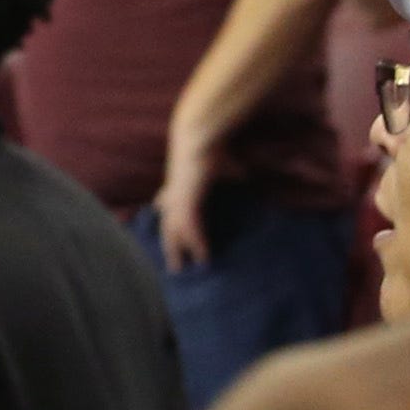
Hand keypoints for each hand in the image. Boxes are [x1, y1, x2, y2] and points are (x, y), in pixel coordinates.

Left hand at [155, 123, 221, 269]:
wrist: (201, 139)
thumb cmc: (213, 148)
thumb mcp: (225, 165)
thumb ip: (233, 173)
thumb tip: (246, 175)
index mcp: (179, 185)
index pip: (167, 203)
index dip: (165, 212)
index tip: (163, 222)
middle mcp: (174, 197)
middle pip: (167, 226)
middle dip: (169, 245)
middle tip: (173, 264)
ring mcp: (177, 202)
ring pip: (174, 233)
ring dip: (178, 252)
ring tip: (181, 270)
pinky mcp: (186, 204)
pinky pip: (190, 230)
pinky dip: (196, 244)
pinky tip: (203, 257)